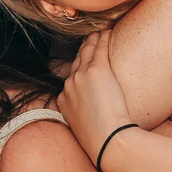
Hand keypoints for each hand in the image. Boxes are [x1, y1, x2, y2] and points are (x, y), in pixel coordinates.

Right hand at [59, 30, 137, 156]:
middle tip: (88, 41)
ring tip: (97, 33)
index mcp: (64, 100)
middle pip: (76, 62)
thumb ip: (83, 120)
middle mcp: (69, 85)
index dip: (77, 70)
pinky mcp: (98, 70)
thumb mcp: (83, 130)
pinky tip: (108, 31)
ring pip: (86, 52)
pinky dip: (103, 38)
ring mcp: (82, 76)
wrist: (106, 139)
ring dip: (92, 40)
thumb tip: (91, 126)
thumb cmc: (101, 140)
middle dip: (82, 51)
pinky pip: (100, 48)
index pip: (70, 80)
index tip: (82, 64)